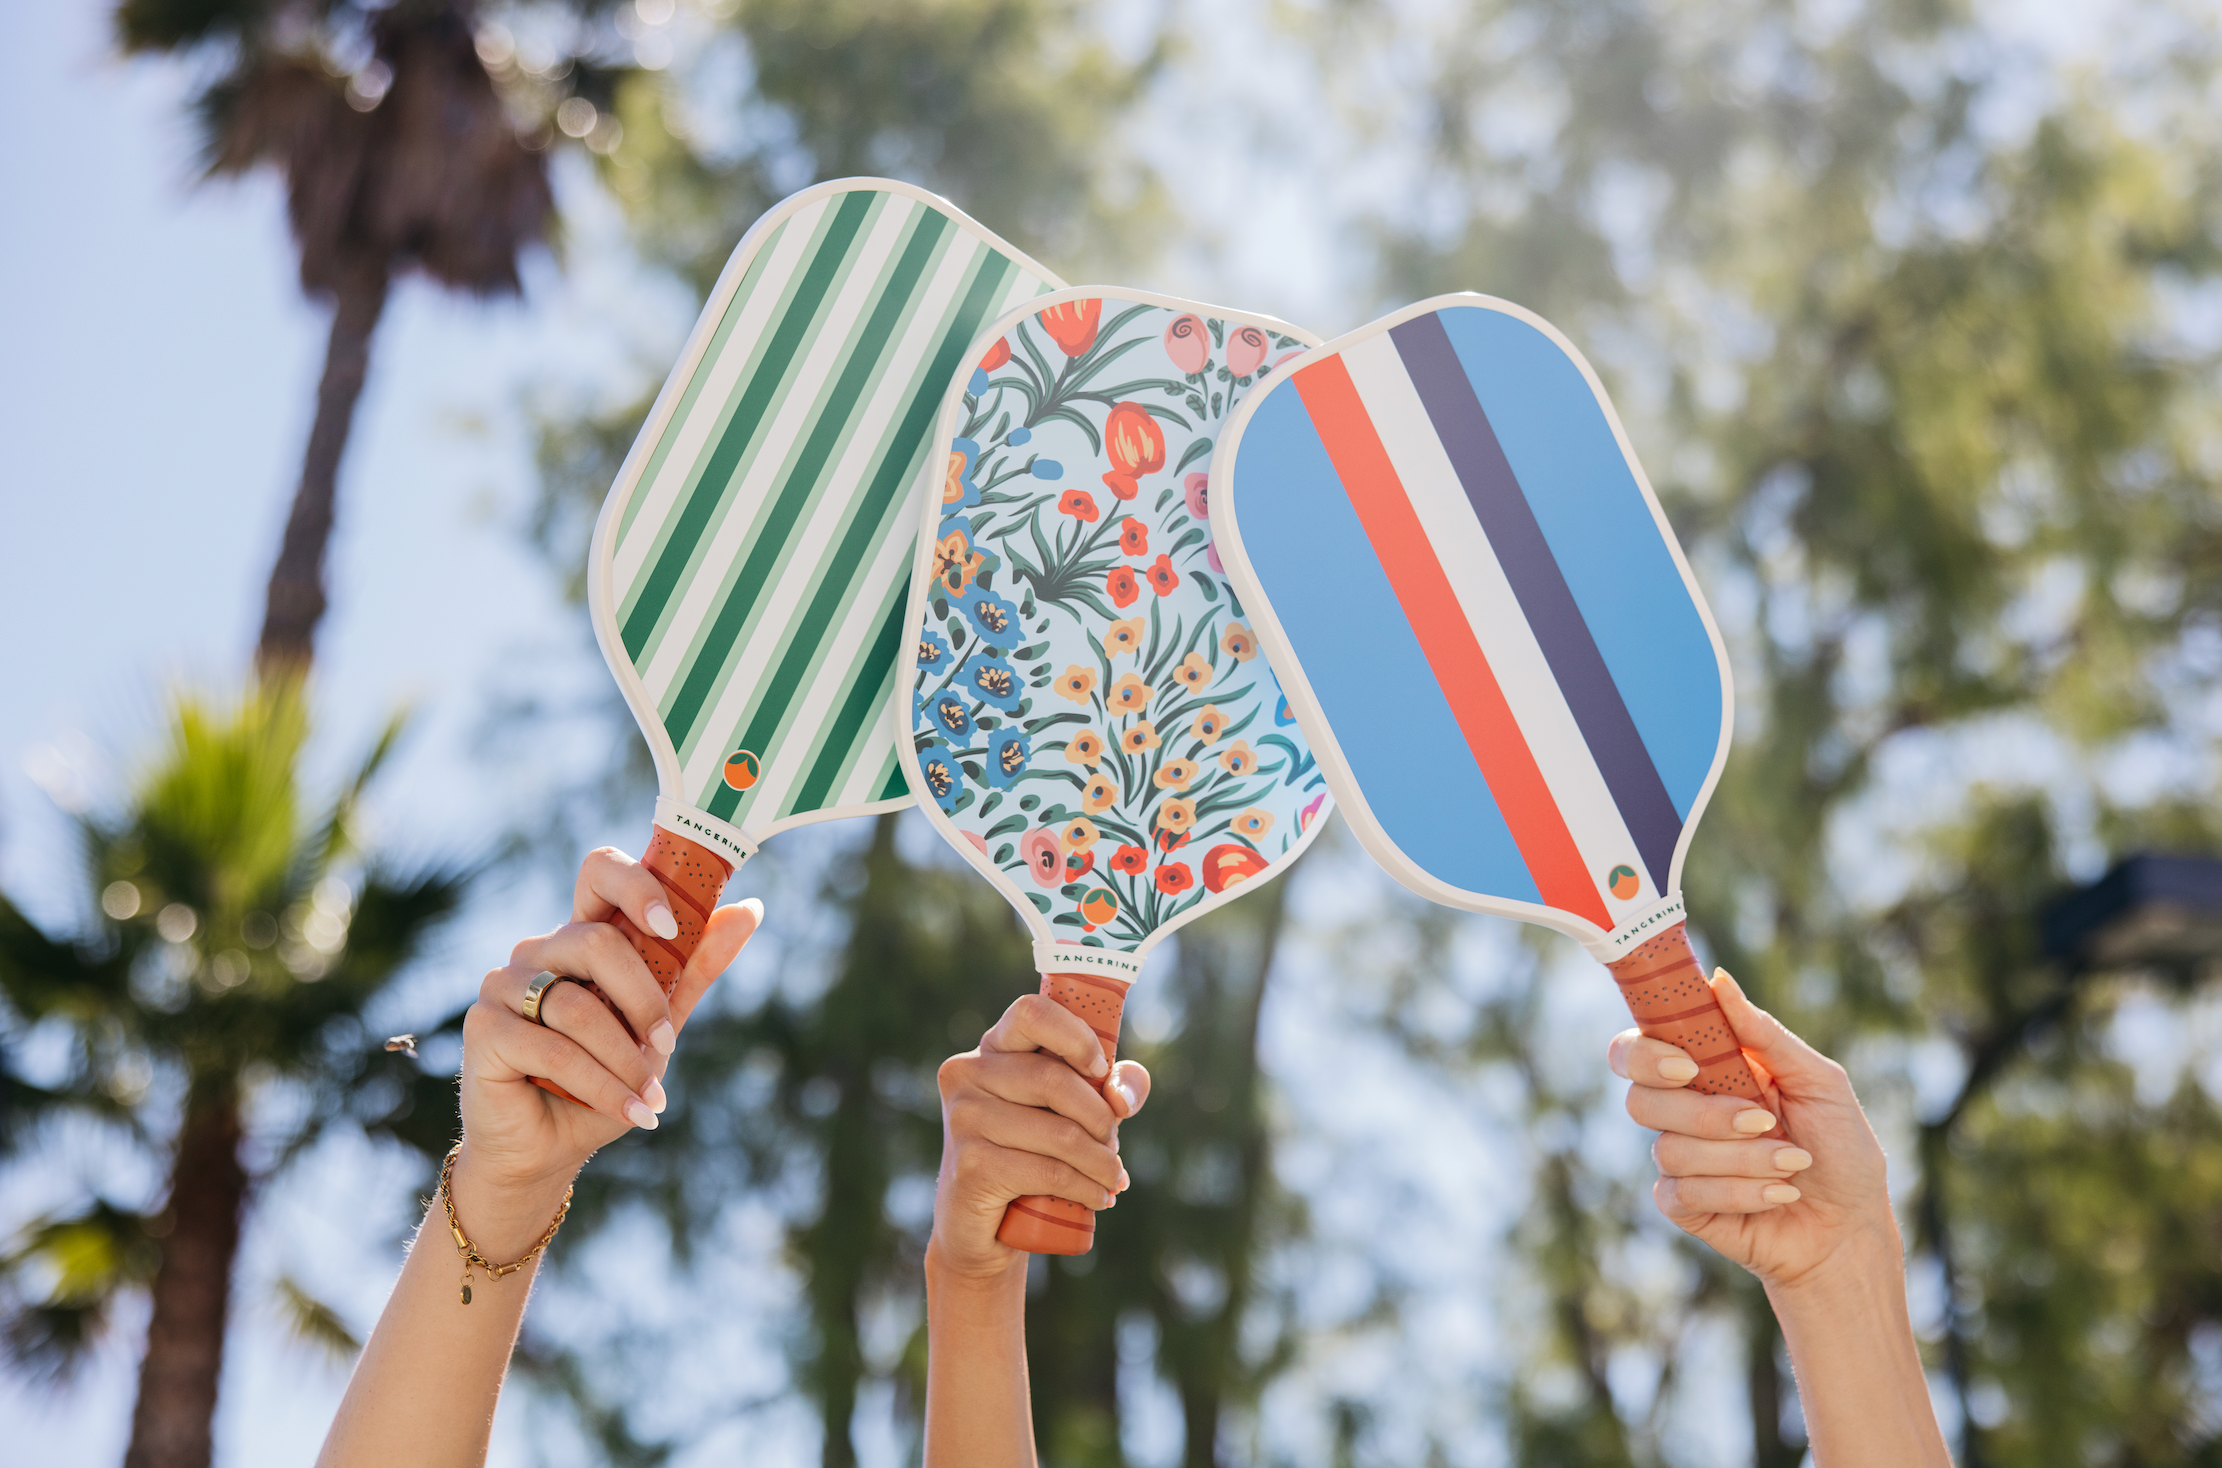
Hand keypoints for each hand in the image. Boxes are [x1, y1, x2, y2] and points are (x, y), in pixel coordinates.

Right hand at [452, 847, 760, 1239]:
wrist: (551, 1147)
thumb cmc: (606, 1079)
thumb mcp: (660, 1024)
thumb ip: (694, 968)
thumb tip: (748, 910)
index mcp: (582, 938)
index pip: (600, 872)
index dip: (636, 887)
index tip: (670, 927)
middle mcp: (539, 951)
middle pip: (596, 943)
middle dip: (644, 1001)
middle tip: (665, 1046)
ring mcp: (504, 985)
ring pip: (577, 1005)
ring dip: (624, 1059)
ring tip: (647, 1095)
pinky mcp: (483, 1027)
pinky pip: (553, 1048)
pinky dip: (601, 1085)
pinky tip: (628, 1111)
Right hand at [927, 993, 1150, 1279]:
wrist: (982, 1230)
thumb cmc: (1032, 1158)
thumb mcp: (1074, 1116)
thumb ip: (1112, 1089)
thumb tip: (1121, 1098)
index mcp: (992, 1048)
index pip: (1032, 1012)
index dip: (1076, 1036)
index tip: (1099, 1069)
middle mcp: (968, 1073)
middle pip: (1055, 1079)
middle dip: (1100, 1118)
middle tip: (1113, 1145)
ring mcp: (964, 1118)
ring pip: (1059, 1133)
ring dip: (1101, 1162)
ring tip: (1113, 1178)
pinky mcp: (970, 1164)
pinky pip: (1048, 1171)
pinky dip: (1086, 1188)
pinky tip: (1100, 1198)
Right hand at [1611, 968, 1900, 1292]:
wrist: (1852, 1226)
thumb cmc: (1841, 1148)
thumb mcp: (1818, 1080)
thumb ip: (1764, 1033)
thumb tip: (1719, 980)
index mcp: (1703, 1073)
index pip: (1636, 1050)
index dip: (1644, 1054)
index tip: (1688, 1067)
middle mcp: (1681, 1114)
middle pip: (1641, 1101)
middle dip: (1707, 1115)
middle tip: (1763, 1121)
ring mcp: (1680, 1162)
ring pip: (1672, 1151)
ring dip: (1744, 1159)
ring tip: (1792, 1164)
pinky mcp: (1684, 1207)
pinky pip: (1685, 1194)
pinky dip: (1741, 1192)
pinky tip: (1778, 1195)